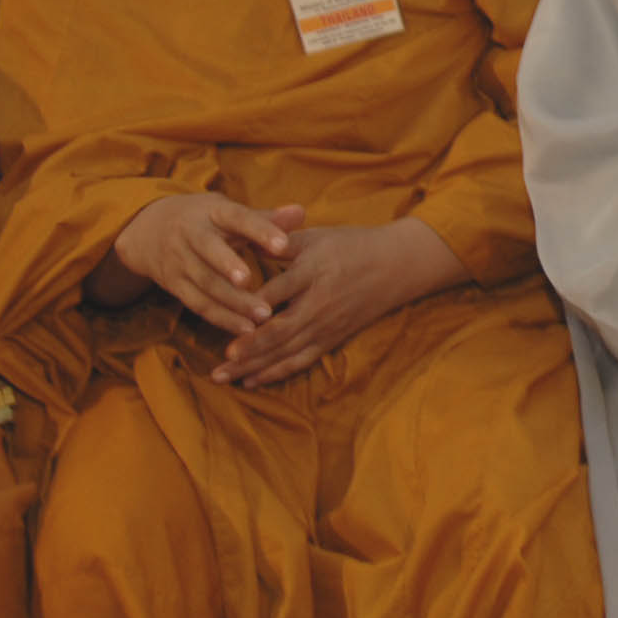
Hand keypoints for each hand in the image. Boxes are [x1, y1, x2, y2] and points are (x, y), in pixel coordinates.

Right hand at [110, 194, 310, 338]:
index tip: (283, 246)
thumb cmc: (206, 220)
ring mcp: (179, 260)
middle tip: (256, 284)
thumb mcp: (230, 212)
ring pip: (205, 283)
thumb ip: (266, 218)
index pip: (237, 217)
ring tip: (263, 317)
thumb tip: (301, 212)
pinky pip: (198, 304)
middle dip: (232, 268)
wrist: (149, 229)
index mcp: (211, 211)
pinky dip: (222, 318)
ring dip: (233, 302)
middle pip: (210, 252)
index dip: (260, 230)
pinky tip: (245, 330)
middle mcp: (190, 234)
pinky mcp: (175, 285)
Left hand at [211, 220, 468, 386]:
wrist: (395, 266)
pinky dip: (275, 373)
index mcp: (314, 271)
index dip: (254, 304)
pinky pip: (301, 361)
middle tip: (222, 359)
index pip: (280, 290)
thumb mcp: (316, 236)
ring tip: (223, 376)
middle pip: (281, 330)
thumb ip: (279, 240)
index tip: (227, 314)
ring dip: (254, 367)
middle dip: (251, 347)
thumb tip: (240, 237)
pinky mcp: (330, 339)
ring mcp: (326, 325)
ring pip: (286, 352)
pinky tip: (251, 381)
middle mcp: (319, 303)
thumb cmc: (350, 246)